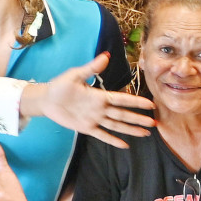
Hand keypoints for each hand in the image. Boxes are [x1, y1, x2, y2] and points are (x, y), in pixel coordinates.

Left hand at [21, 53, 157, 145]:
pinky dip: (113, 140)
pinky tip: (125, 145)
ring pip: (117, 126)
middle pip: (123, 115)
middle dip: (139, 119)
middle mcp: (100, 109)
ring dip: (131, 130)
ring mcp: (94, 119)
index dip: (136, 102)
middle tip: (155, 123)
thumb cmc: (60, 85)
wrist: (46, 99)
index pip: (122, 99)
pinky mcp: (86, 128)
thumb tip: (106, 55)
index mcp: (99, 96)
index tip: (151, 104)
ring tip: (146, 134)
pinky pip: (102, 135)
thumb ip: (91, 68)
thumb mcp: (75, 75)